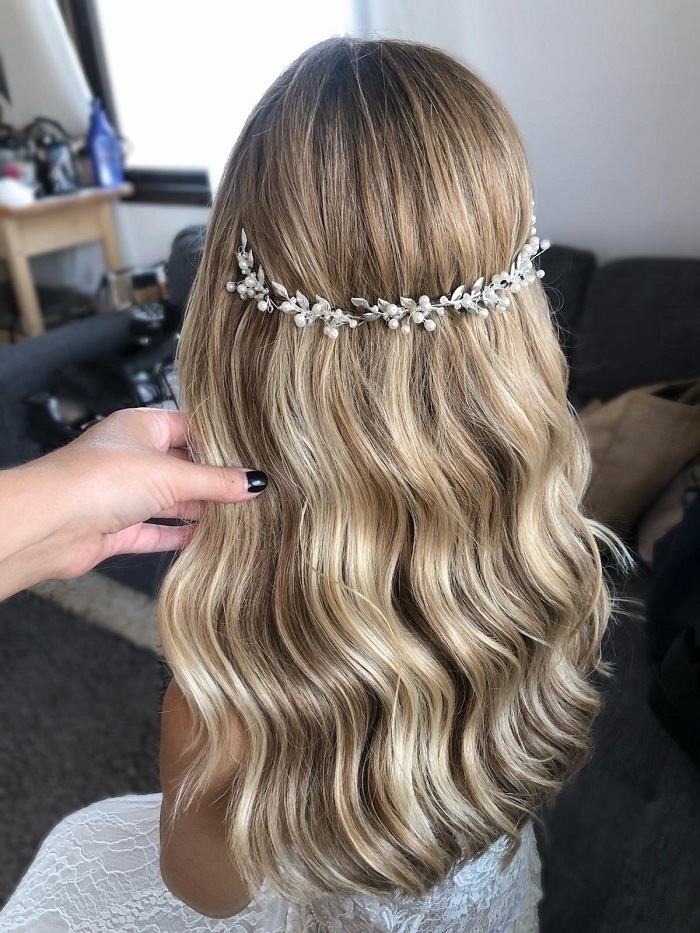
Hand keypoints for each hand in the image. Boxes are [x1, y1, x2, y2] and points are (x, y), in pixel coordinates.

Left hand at [0, 408, 266, 598]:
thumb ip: (216, 481)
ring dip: (198, 510)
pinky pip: (154, 530)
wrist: (52, 523)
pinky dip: (178, 535)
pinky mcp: (116, 528)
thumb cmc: (100, 479)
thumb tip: (254, 482)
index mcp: (139, 427)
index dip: (219, 442)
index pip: (189, 428)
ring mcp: (121, 494)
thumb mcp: (172, 474)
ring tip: (237, 516)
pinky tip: (204, 539)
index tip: (251, 456)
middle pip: (182, 467)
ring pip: (169, 501)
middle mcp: (129, 457)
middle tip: (251, 490)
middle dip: (213, 480)